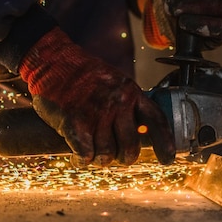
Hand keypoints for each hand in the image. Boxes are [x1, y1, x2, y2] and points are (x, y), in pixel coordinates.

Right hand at [19, 27, 175, 166]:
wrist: (53, 61)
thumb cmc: (81, 72)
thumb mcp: (114, 80)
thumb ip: (127, 101)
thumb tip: (138, 128)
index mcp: (131, 92)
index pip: (156, 121)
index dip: (165, 144)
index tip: (168, 160)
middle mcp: (118, 103)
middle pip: (130, 147)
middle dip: (124, 157)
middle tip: (116, 156)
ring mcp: (97, 114)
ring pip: (106, 155)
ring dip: (99, 159)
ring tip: (92, 151)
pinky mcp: (75, 123)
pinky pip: (85, 155)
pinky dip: (82, 159)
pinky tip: (79, 155)